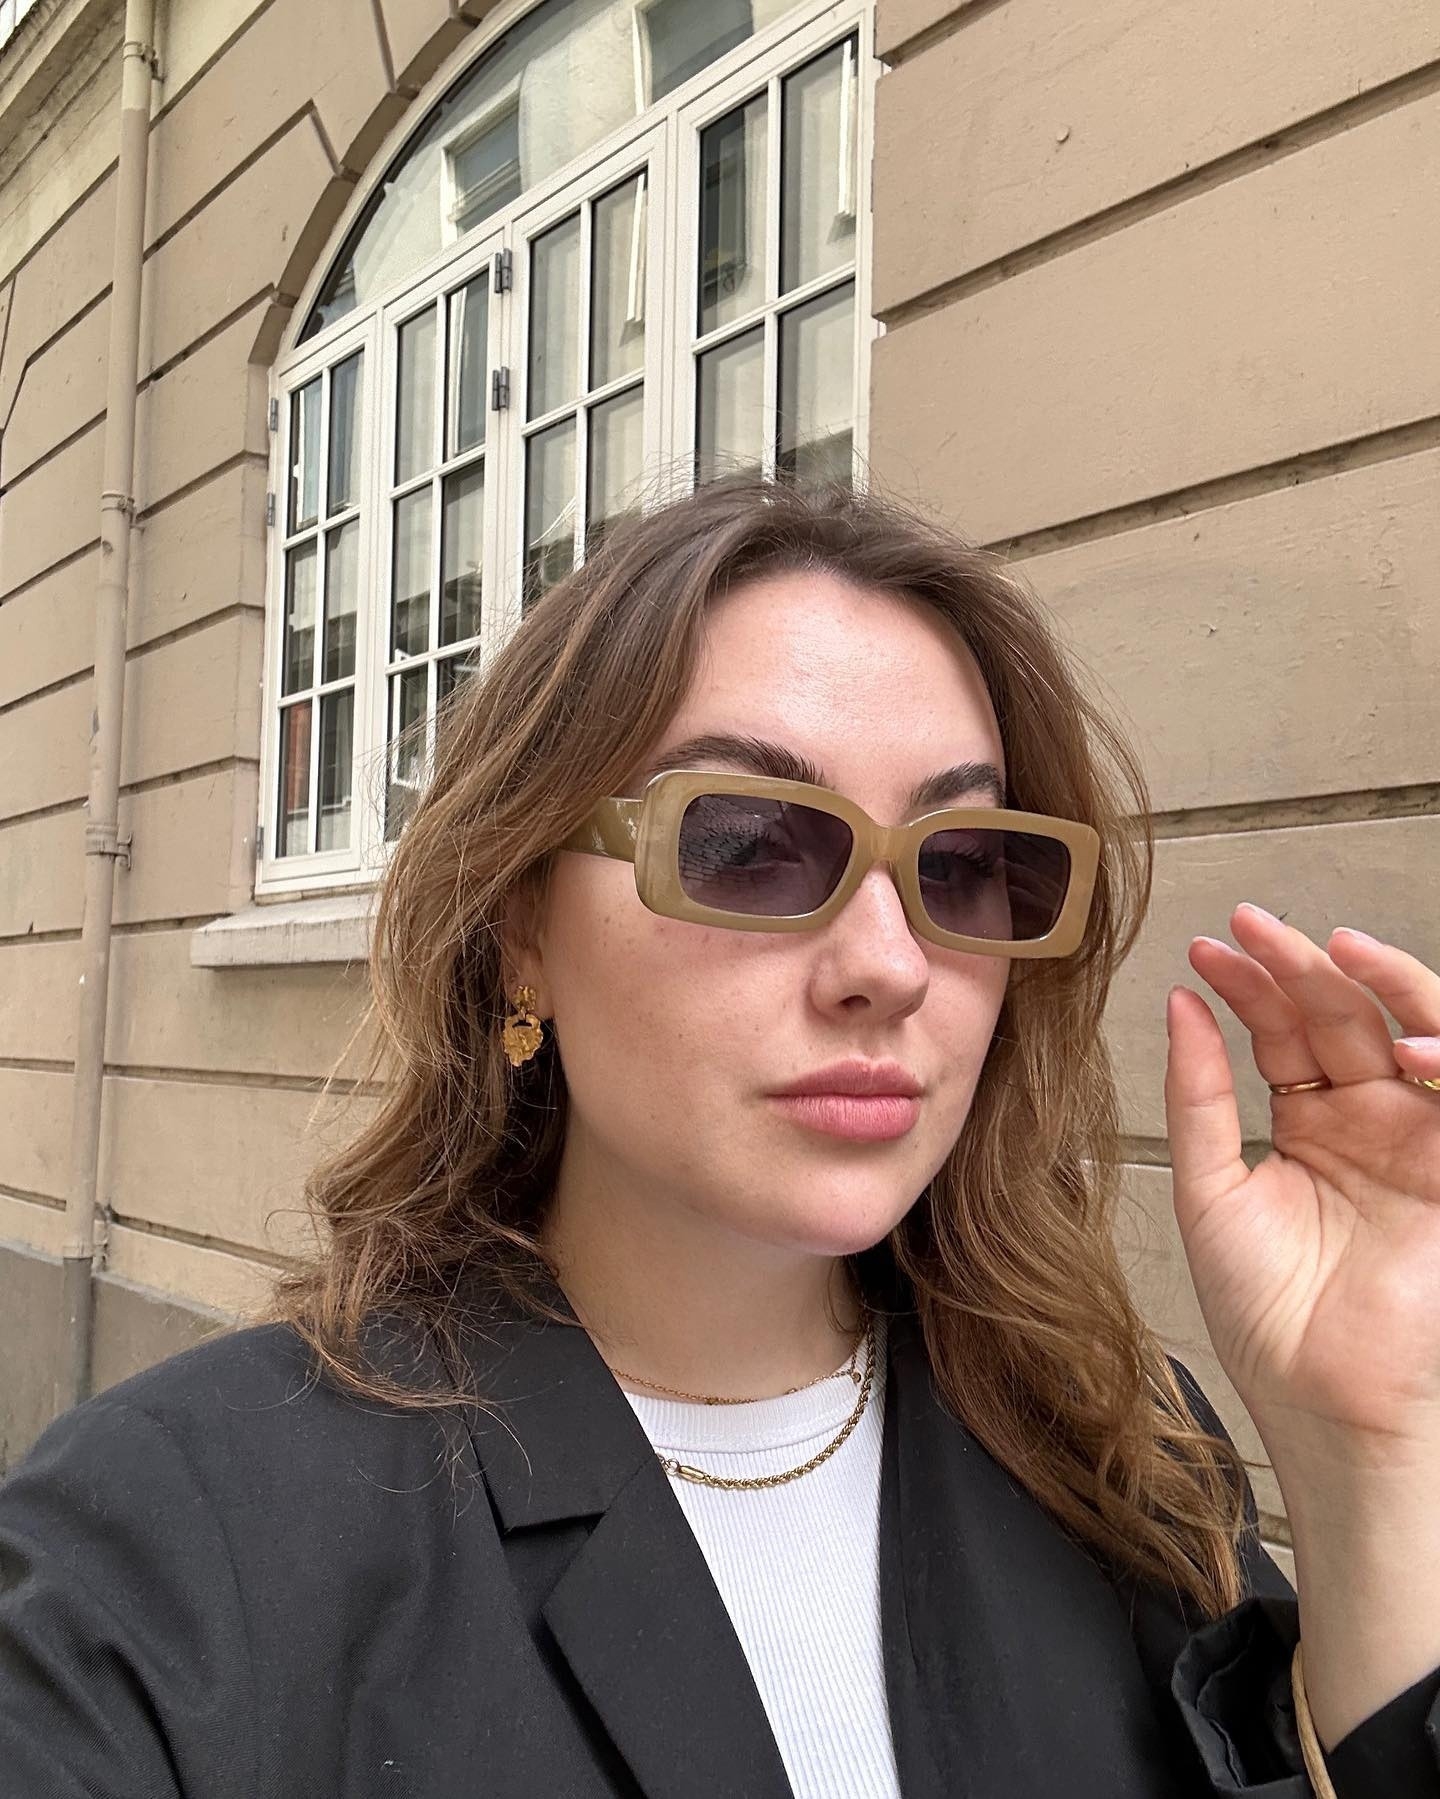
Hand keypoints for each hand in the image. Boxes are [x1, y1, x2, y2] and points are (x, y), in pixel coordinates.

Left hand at [1163, 902, 1439, 1463]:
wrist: (1319, 1395)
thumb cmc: (1263, 1310)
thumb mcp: (1212, 1189)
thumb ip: (1200, 1097)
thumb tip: (1180, 1006)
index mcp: (1307, 1124)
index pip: (1282, 1031)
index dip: (1249, 986)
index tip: (1204, 949)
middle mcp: (1365, 1120)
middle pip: (1339, 1017)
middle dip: (1298, 964)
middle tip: (1252, 924)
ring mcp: (1415, 1138)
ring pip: (1405, 1031)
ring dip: (1376, 983)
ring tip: (1325, 946)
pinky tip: (1396, 1040)